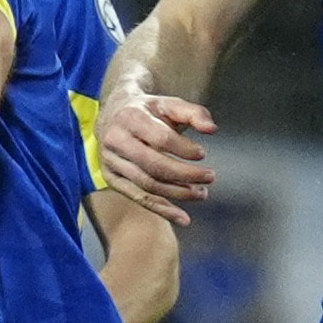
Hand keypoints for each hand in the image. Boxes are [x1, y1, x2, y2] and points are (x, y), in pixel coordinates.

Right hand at [97, 85, 218, 223]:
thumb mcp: (169, 104)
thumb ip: (194, 113)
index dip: (183, 149)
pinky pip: (138, 198)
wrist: (113, 115)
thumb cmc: (149, 111)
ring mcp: (110, 161)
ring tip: (201, 193)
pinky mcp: (111, 178)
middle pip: (153, 164)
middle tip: (209, 177)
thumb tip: (212, 129)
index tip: (202, 154)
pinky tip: (182, 218)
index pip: (160, 138)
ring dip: (177, 193)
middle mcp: (115, 140)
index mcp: (130, 117)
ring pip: (146, 184)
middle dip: (184, 174)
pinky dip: (162, 210)